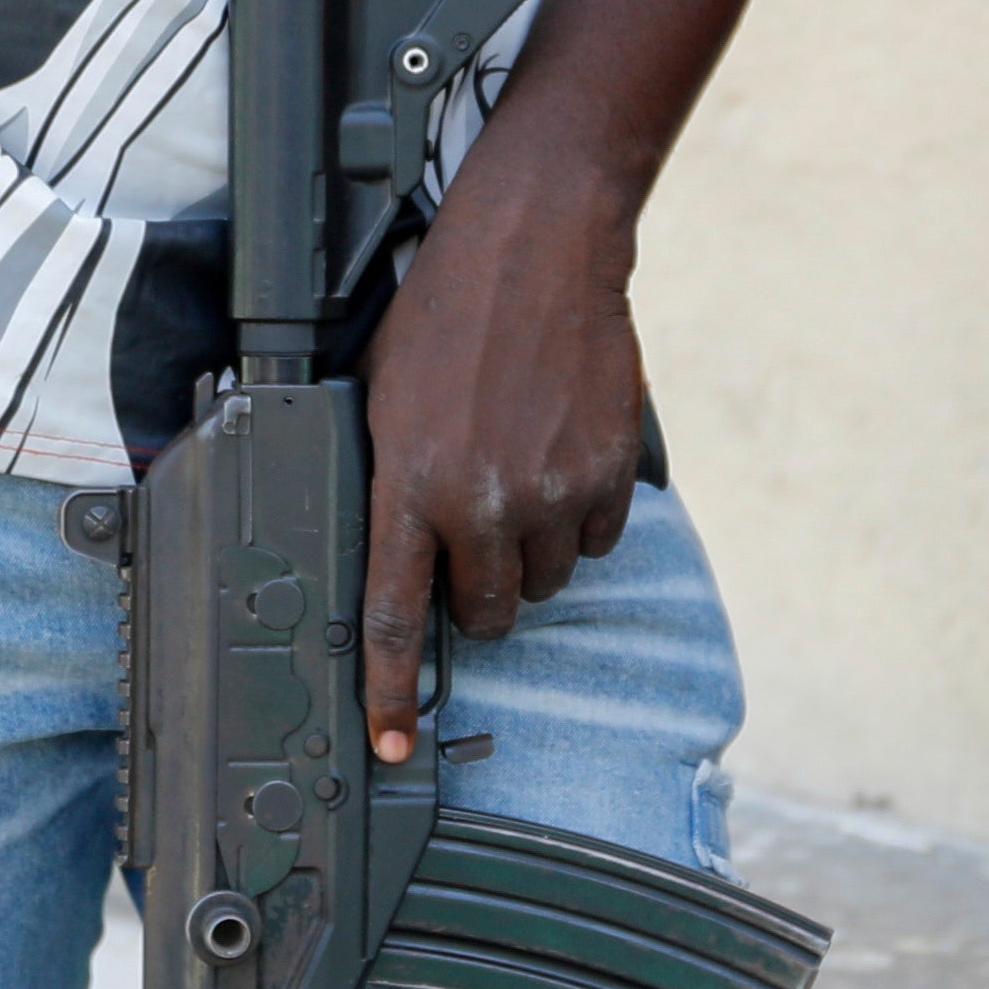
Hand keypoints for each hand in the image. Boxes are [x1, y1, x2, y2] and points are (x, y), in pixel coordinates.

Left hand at [353, 146, 646, 750]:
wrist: (539, 244)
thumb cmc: (446, 310)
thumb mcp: (380, 395)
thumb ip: (387, 481)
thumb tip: (386, 554)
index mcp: (409, 484)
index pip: (394, 617)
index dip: (391, 693)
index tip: (391, 744)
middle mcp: (481, 501)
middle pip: (485, 612)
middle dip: (478, 593)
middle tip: (474, 537)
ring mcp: (552, 491)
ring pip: (545, 581)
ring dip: (531, 551)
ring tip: (518, 474)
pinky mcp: (608, 473)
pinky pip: (596, 539)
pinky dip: (579, 516)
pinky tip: (560, 455)